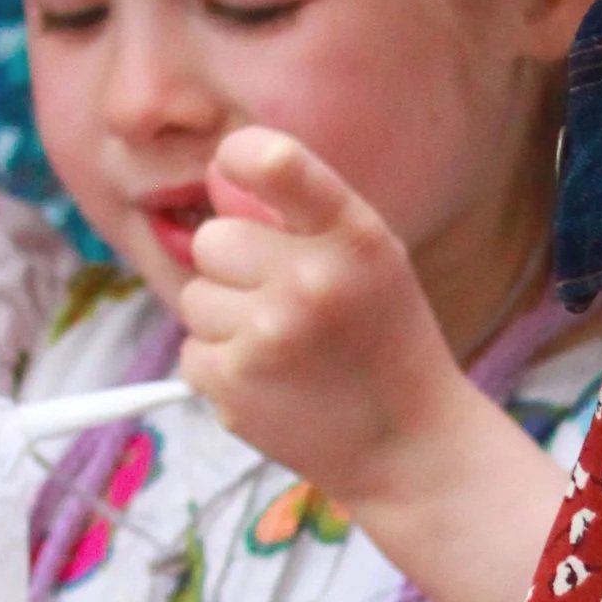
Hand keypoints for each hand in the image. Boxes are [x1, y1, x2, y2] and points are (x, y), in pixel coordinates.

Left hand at [179, 127, 466, 496]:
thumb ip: (305, 219)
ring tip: (282, 351)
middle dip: (233, 268)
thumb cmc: (384, 343)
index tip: (230, 163)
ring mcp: (267, 335)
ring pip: (194, 299)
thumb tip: (216, 177)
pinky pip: (192, 352)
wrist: (409, 446)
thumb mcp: (373, 262)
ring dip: (226, 323)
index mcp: (353, 237)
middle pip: (212, 239)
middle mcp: (311, 280)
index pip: (275, 162)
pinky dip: (222, 370)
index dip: (238, 154)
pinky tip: (271, 384)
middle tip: (280, 302)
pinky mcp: (233, 386)